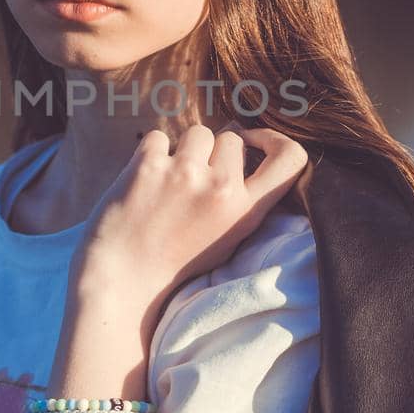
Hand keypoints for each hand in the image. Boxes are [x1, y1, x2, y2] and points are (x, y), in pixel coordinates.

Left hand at [70, 123, 309, 320]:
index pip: (291, 158)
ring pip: (197, 133)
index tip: (254, 140)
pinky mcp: (149, 165)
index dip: (274, 139)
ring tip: (167, 183)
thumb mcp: (227, 238)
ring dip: (183, 150)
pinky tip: (144, 184)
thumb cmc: (173, 261)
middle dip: (213, 153)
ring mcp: (185, 174)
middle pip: (230, 138)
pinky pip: (158, 137)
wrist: (122, 279)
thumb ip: (241, 197)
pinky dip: (150, 154)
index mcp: (246, 211)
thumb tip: (242, 142)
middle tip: (191, 183)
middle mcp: (222, 188)